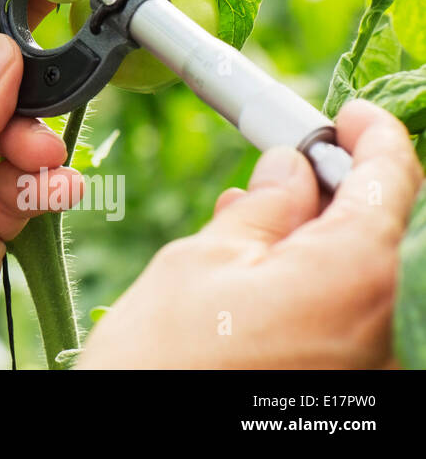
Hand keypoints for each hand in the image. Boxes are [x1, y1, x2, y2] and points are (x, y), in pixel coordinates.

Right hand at [79, 99, 423, 367]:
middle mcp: (385, 323)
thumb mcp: (202, 260)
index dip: (374, 133)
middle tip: (282, 168)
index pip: (395, 177)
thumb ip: (262, 207)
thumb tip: (292, 170)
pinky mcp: (348, 391)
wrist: (145, 446)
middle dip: (336, 190)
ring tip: (247, 229)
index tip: (349, 113)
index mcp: (357, 273)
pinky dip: (315, 289)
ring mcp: (372, 365)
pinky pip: (348, 320)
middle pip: (383, 229)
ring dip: (318, 242)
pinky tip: (258, 283)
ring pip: (361, 277)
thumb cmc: (164, 363)